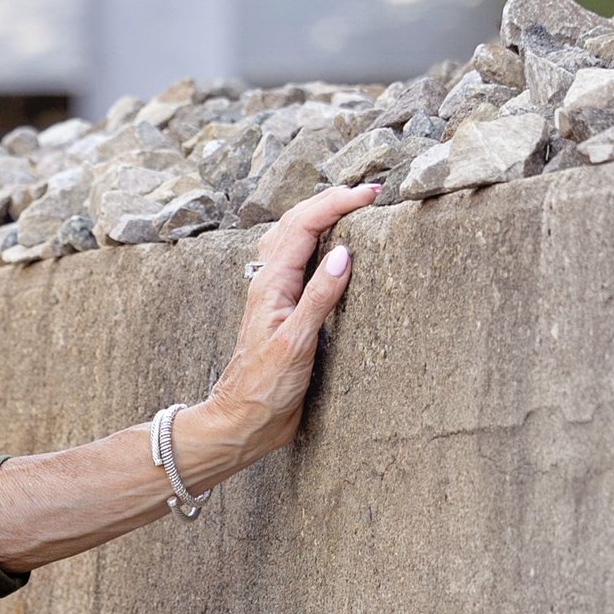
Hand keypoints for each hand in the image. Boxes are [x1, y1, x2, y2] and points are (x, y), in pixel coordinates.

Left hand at [179, 182, 378, 487]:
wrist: (243, 420)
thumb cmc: (264, 388)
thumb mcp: (296, 344)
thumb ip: (318, 298)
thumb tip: (343, 254)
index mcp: (272, 284)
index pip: (304, 226)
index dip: (336, 204)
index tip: (370, 195)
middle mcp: (269, 283)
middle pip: (295, 223)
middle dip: (330, 201)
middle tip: (367, 193)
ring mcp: (273, 294)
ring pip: (291, 238)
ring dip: (317, 215)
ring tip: (348, 205)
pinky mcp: (281, 309)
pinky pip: (295, 261)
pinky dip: (312, 242)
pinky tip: (326, 246)